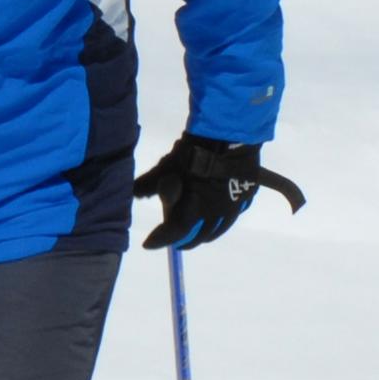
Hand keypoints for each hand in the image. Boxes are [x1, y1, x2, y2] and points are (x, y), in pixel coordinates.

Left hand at [133, 135, 305, 250]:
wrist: (228, 135)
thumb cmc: (192, 154)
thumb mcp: (166, 168)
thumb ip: (149, 183)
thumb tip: (133, 192)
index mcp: (193, 211)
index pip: (172, 233)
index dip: (158, 240)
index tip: (148, 244)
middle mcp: (214, 215)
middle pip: (197, 236)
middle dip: (185, 240)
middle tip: (176, 241)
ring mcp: (232, 207)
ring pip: (217, 229)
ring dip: (205, 234)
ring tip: (197, 233)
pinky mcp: (245, 196)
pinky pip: (232, 216)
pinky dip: (222, 221)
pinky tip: (218, 216)